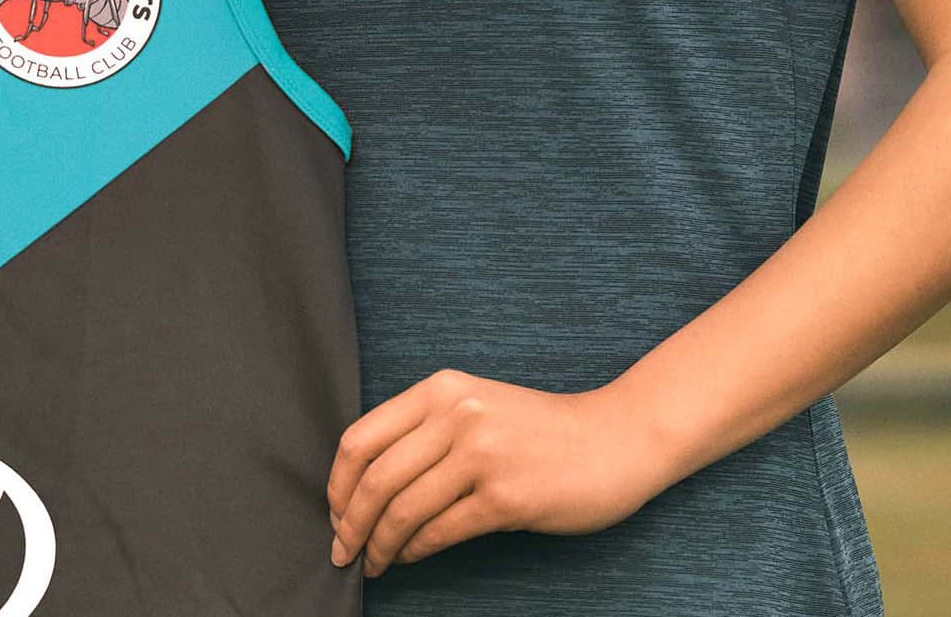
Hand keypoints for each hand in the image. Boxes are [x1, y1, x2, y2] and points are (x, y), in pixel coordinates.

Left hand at [327, 370, 677, 574]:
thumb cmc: (540, 431)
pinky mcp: (505, 497)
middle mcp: (456, 415)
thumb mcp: (476, 407)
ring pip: (403, 509)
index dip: (338, 484)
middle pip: (375, 478)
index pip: (361, 438)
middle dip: (350, 523)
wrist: (614, 439)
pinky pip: (440, 532)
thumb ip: (425, 430)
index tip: (335, 513)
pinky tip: (409, 558)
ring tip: (375, 561)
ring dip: (379, 544)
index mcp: (440, 389)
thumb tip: (366, 484)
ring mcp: (482, 455)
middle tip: (344, 550)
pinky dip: (415, 551)